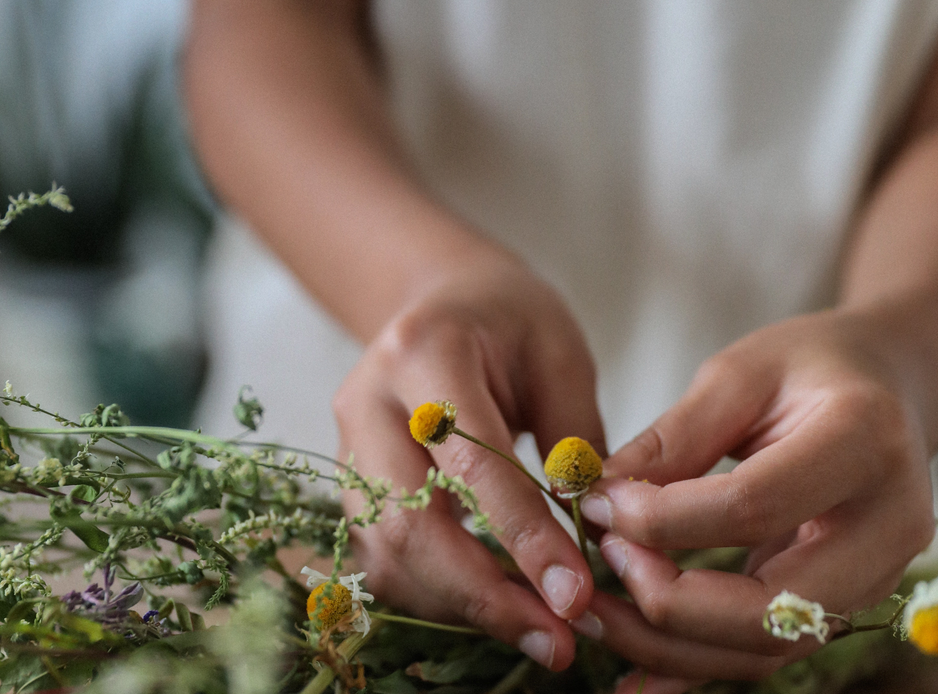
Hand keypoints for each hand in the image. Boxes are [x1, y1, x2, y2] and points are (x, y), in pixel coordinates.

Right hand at [334, 259, 603, 669]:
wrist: (443, 300)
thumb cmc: (511, 321)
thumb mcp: (562, 356)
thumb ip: (575, 441)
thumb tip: (590, 537)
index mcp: (424, 352)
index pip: (471, 462)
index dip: (524, 537)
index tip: (577, 594)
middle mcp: (368, 401)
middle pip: (408, 522)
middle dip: (484, 594)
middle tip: (557, 638)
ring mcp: (347, 446)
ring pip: (387, 552)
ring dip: (462, 606)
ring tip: (538, 632)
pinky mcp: (351, 483)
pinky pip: (384, 557)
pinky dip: (439, 594)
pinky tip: (496, 605)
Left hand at [575, 310, 937, 680]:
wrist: (892, 386)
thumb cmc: (812, 366)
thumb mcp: (740, 373)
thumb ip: (674, 435)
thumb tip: (598, 496)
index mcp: (865, 442)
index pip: (753, 505)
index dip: (663, 517)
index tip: (600, 504)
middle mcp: (888, 526)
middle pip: (772, 608)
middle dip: (667, 603)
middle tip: (598, 565)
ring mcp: (876, 577)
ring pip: (767, 647)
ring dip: (670, 645)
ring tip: (597, 611)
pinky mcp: (845, 602)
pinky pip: (767, 651)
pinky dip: (696, 661)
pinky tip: (635, 657)